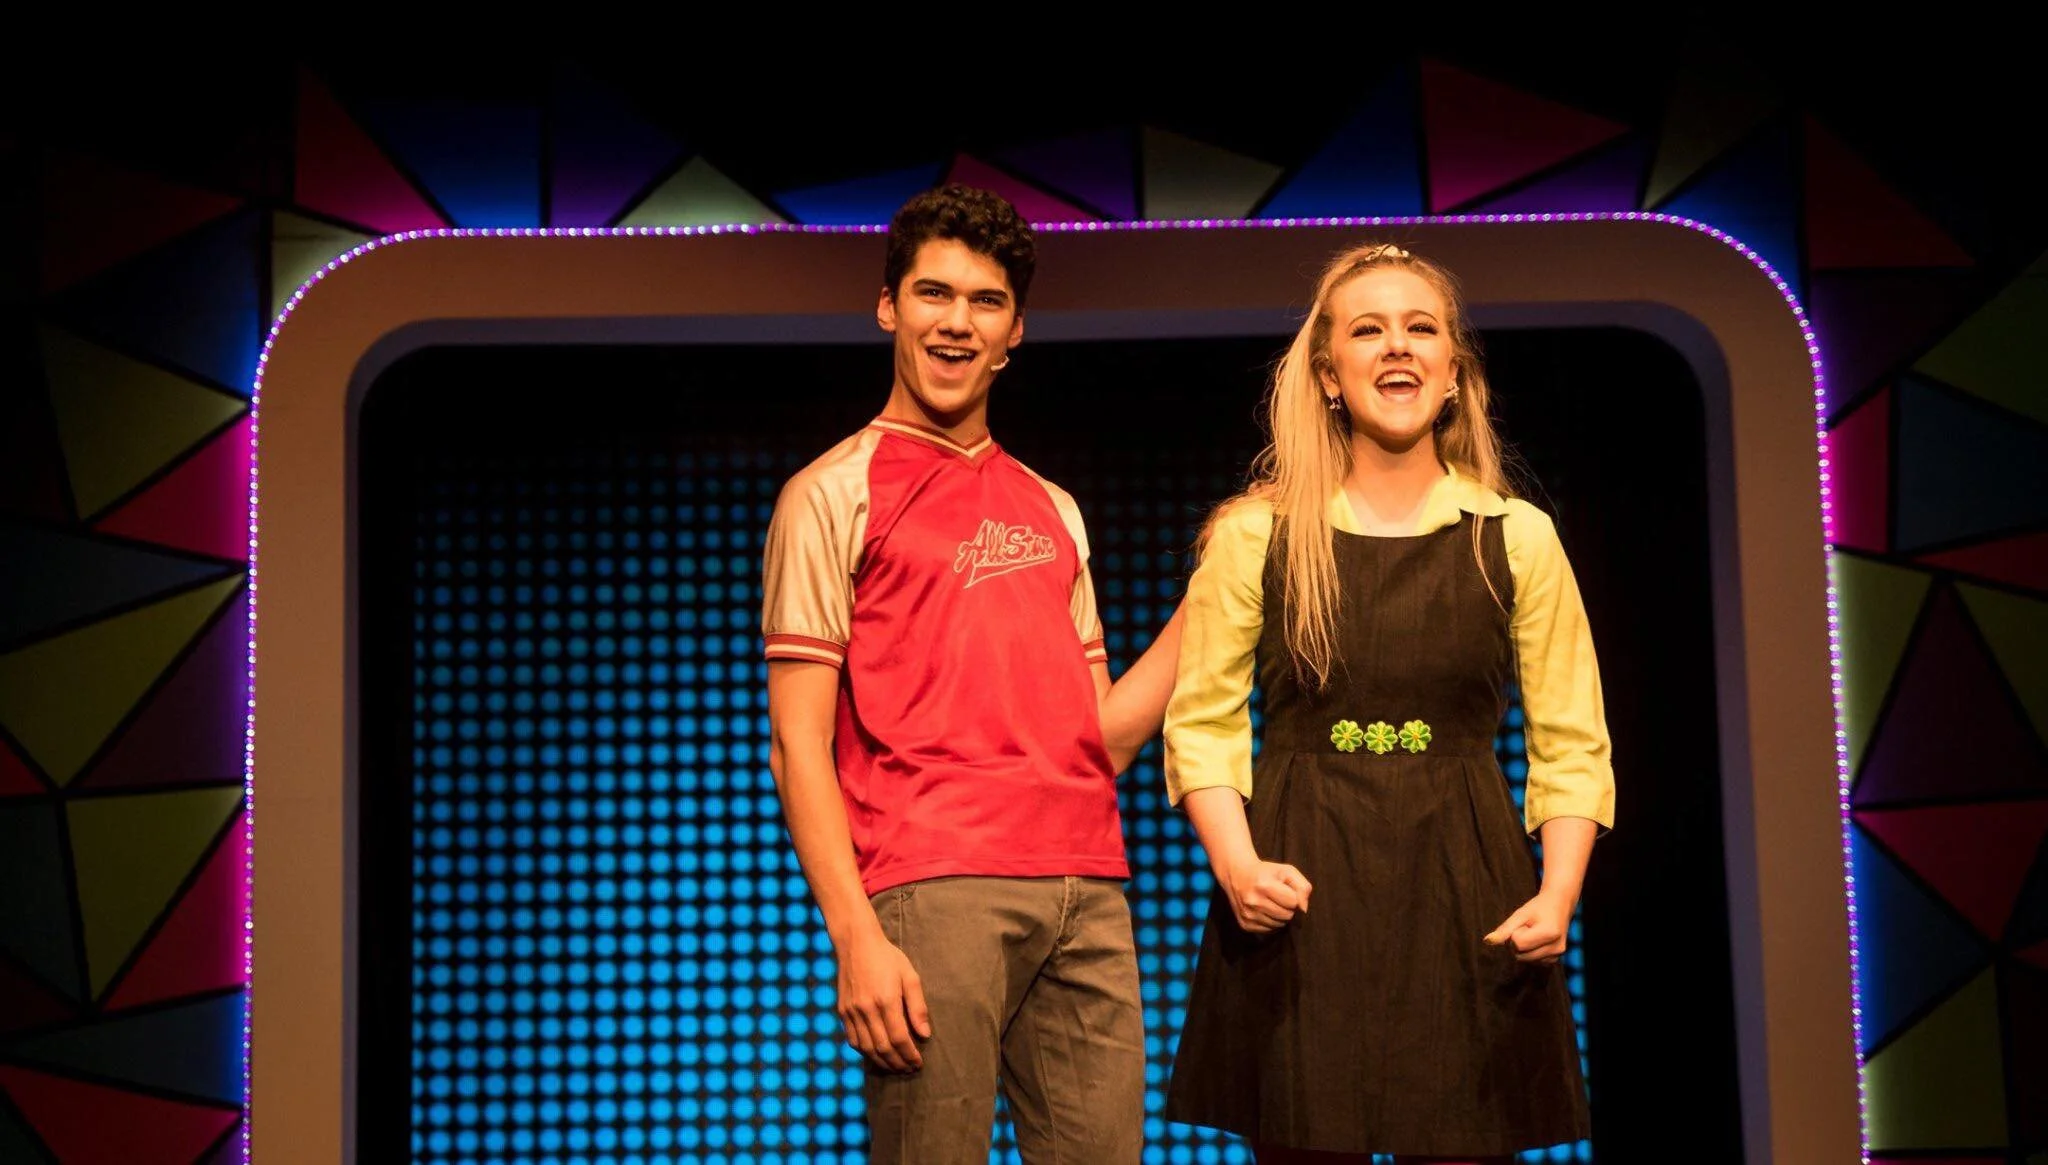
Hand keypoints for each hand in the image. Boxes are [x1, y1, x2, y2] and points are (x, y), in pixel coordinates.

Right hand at [835, 928, 930, 1071]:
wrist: (856, 944)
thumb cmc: (887, 958)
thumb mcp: (910, 976)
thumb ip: (918, 1007)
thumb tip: (924, 1034)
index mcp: (886, 1000)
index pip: (899, 1038)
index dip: (909, 1054)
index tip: (918, 1062)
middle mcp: (867, 1009)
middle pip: (882, 1047)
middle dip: (897, 1062)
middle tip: (909, 1069)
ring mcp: (852, 1012)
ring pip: (866, 1048)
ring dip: (882, 1062)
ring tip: (895, 1067)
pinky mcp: (843, 1011)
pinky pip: (852, 1040)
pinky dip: (865, 1053)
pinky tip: (875, 1056)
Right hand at [1221, 858, 1312, 933]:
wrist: (1237, 874)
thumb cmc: (1266, 872)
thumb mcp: (1287, 871)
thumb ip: (1302, 887)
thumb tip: (1303, 909)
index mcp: (1264, 885)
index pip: (1293, 902)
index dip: (1294, 896)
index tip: (1286, 891)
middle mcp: (1254, 901)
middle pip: (1287, 916)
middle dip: (1288, 908)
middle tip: (1279, 898)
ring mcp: (1248, 915)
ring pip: (1279, 925)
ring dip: (1280, 916)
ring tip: (1271, 904)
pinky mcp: (1245, 924)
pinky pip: (1269, 930)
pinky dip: (1270, 922)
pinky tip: (1264, 910)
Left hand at [1483, 891, 1574, 963]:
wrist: (1560, 905)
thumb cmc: (1538, 907)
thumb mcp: (1520, 914)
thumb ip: (1504, 929)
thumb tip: (1487, 941)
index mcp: (1550, 933)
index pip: (1518, 944)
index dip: (1515, 933)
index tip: (1523, 923)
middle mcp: (1556, 948)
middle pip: (1520, 955)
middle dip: (1517, 942)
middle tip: (1527, 928)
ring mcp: (1556, 955)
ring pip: (1524, 959)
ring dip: (1522, 948)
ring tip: (1532, 933)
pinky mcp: (1554, 960)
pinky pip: (1531, 961)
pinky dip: (1529, 952)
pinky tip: (1536, 940)